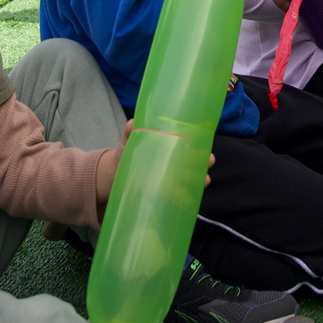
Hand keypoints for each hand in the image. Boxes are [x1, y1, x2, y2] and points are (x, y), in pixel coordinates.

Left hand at [96, 122, 212, 209]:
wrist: (113, 175)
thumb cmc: (124, 154)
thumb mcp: (127, 141)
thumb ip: (130, 132)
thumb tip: (131, 122)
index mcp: (168, 145)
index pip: (188, 142)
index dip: (200, 143)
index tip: (206, 144)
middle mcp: (172, 161)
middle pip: (194, 160)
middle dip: (204, 161)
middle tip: (209, 162)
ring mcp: (169, 177)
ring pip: (190, 177)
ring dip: (200, 179)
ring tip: (204, 182)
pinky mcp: (163, 191)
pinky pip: (178, 194)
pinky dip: (186, 197)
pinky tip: (188, 200)